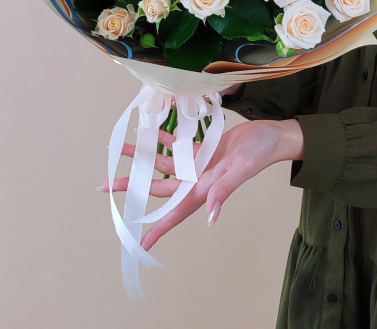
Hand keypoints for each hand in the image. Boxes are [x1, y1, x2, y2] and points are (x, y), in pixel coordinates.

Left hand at [102, 118, 303, 250]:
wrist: (273, 136)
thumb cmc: (260, 151)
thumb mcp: (242, 168)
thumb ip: (224, 191)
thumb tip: (210, 217)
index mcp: (204, 189)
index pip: (174, 213)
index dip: (156, 230)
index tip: (136, 244)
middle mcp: (197, 180)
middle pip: (158, 188)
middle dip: (131, 185)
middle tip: (104, 185)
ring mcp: (199, 165)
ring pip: (162, 165)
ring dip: (142, 158)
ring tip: (119, 149)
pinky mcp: (203, 150)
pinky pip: (177, 146)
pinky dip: (162, 140)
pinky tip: (150, 132)